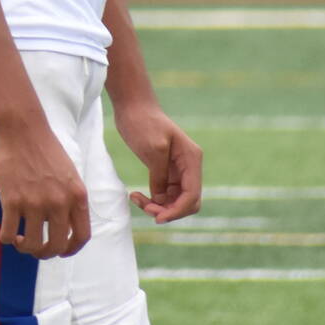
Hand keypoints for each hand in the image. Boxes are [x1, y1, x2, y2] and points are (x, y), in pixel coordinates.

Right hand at [0, 114, 89, 257]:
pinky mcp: (12, 200)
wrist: (21, 128)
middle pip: (57, 246)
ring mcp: (35, 202)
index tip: (60, 250)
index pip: (82, 236)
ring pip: (33, 245)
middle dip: (46, 253)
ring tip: (20, 240)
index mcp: (77, 195)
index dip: (71, 249)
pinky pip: (9, 234)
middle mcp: (59, 202)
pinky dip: (7, 239)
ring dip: (25, 248)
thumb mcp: (69, 173)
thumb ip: (70, 198)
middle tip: (36, 248)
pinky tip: (7, 233)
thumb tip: (64, 224)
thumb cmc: (44, 147)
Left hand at [115, 103, 202, 223]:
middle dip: (169, 210)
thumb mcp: (153, 148)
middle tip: (145, 208)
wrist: (132, 107)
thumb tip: (162, 199)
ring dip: (157, 207)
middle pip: (187, 202)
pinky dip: (152, 200)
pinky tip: (135, 195)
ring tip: (135, 198)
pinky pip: (164, 195)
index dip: (178, 210)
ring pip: (174, 201)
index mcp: (192, 159)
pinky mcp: (165, 172)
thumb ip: (160, 175)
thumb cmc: (143, 122)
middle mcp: (189, 167)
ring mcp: (178, 170)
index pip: (192, 194)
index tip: (157, 217)